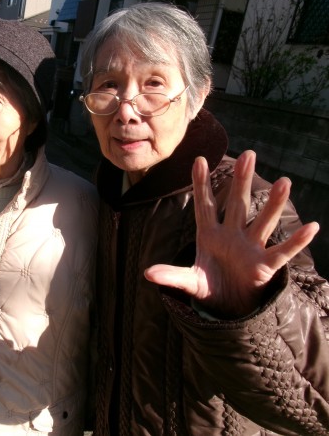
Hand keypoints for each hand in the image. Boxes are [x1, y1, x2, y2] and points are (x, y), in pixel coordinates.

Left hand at [144, 150, 318, 317]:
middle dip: (241, 181)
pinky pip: (282, 252)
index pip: (205, 206)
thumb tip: (147, 273)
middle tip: (249, 153)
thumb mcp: (189, 281)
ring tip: (284, 181)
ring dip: (273, 204)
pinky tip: (312, 227)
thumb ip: (171, 275)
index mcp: (209, 235)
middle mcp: (232, 236)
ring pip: (262, 222)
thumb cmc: (210, 286)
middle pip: (237, 204)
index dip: (202, 184)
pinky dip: (296, 241)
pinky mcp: (264, 266)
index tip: (199, 160)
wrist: (228, 305)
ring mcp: (250, 248)